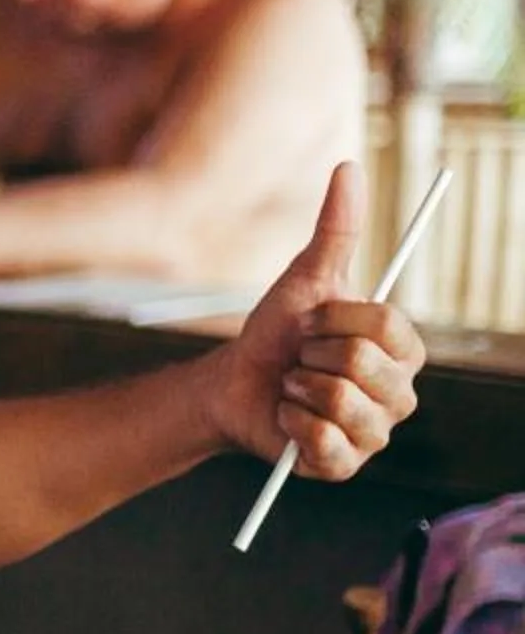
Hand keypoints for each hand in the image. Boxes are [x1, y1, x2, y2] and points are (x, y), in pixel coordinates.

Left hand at [210, 162, 423, 478]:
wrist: (233, 380)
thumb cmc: (275, 332)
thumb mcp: (304, 277)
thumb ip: (335, 228)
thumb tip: (348, 167)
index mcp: (400, 349)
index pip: (387, 328)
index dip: (336, 320)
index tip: (311, 321)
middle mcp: (399, 393)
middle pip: (361, 364)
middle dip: (309, 353)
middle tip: (298, 357)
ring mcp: (375, 432)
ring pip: (341, 402)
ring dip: (296, 387)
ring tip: (292, 386)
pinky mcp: (344, 465)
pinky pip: (324, 443)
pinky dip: (291, 423)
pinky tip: (287, 417)